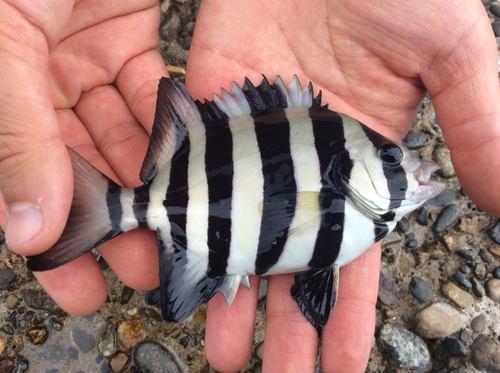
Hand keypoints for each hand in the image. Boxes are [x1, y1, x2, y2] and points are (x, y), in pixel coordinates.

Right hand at [0, 0, 165, 312]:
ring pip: (122, 141)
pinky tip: (193, 164)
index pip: (21, 182)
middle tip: (151, 265)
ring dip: (154, 184)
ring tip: (182, 228)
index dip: (52, 241)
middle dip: (117, 220)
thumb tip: (24, 229)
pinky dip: (171, 131)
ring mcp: (81, 62)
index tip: (80, 291)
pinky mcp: (126, 41)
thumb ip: (13, 135)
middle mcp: (33, 82)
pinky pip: (153, 99)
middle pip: (79, 170)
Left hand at [186, 1, 499, 370]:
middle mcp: (305, 167)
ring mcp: (254, 147)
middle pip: (292, 262)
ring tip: (224, 352)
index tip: (339, 368)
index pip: (354, 257)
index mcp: (362, 163)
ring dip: (232, 293)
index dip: (347, 313)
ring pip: (238, 235)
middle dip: (285, 322)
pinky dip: (187, 224)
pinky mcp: (211, 120)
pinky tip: (182, 270)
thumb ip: (480, 125)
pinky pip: (196, 182)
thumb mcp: (453, 53)